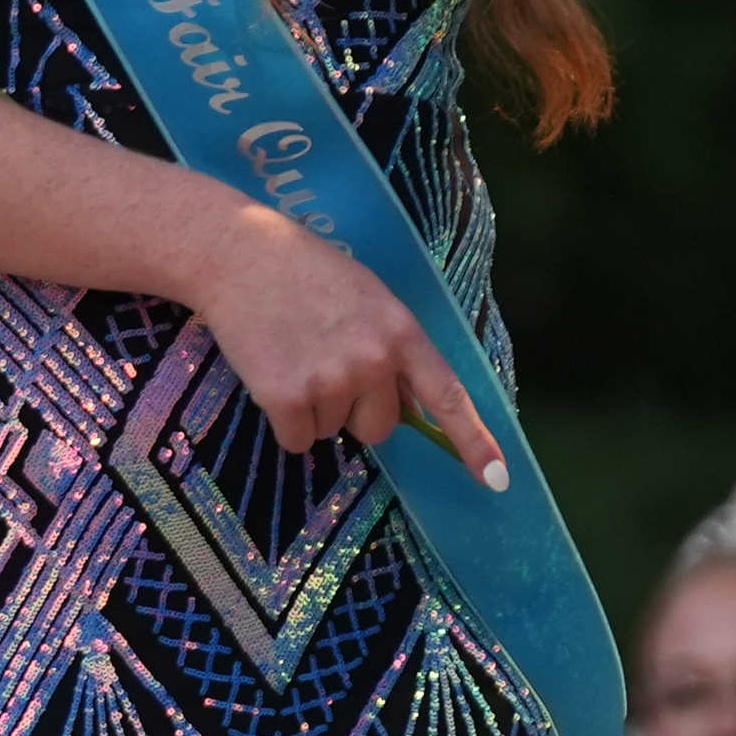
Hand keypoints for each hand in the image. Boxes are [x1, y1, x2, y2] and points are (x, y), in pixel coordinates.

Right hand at [190, 202, 508, 486]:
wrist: (238, 254)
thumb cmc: (305, 271)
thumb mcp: (369, 298)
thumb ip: (392, 348)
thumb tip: (407, 409)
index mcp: (401, 331)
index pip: (447, 396)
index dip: (474, 442)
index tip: (497, 481)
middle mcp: (373, 359)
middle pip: (378, 429)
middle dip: (354, 409)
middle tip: (323, 360)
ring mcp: (329, 380)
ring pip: (332, 432)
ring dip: (313, 406)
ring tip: (293, 352)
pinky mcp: (285, 397)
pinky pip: (297, 441)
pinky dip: (284, 420)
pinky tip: (271, 372)